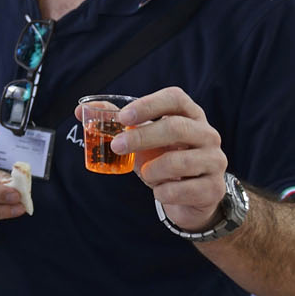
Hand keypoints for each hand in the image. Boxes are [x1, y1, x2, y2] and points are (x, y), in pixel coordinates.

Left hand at [110, 88, 229, 234]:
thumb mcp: (143, 140)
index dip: (148, 105)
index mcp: (190, 115)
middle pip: (176, 127)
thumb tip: (79, 110)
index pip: (175, 98)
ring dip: (152, 170)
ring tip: (146, 174)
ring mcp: (215, 160)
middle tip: (117, 146)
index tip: (123, 117)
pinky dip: (163, 192)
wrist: (192, 196)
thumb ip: (117, 124)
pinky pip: (183, 190)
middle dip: (141, 137)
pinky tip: (160, 191)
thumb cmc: (165, 160)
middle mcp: (207, 134)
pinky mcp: (213, 188)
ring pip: (180, 161)